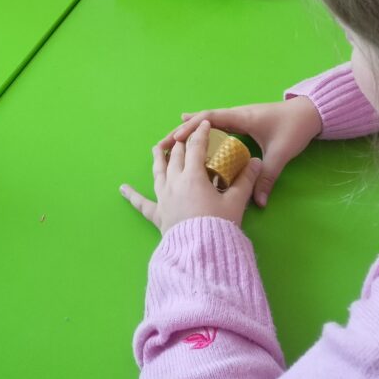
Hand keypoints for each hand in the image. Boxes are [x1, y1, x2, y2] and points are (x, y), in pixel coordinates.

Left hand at [120, 120, 263, 233]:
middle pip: (176, 156)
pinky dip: (133, 196)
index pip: (196, 147)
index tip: (205, 124)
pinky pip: (142, 204)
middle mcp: (174, 182)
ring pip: (158, 171)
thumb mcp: (235, 202)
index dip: (201, 134)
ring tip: (157, 147)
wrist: (200, 254)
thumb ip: (246, 180)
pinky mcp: (158, 215)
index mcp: (193, 176)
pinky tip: (123, 189)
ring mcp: (164, 198)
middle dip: (182, 143)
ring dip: (159, 158)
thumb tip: (255, 162)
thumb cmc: (218, 226)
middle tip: (186, 135)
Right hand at [165, 97, 322, 206]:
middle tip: (162, 145)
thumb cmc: (294, 128)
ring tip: (170, 145)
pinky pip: (217, 126)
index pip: (210, 119)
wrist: (310, 113)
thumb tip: (258, 203)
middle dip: (182, 131)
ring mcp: (238, 117)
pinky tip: (193, 141)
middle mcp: (236, 114)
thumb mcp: (280, 154)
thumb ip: (268, 177)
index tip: (175, 140)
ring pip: (208, 122)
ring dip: (190, 131)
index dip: (191, 129)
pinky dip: (202, 132)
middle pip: (202, 120)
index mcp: (241, 117)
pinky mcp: (242, 122)